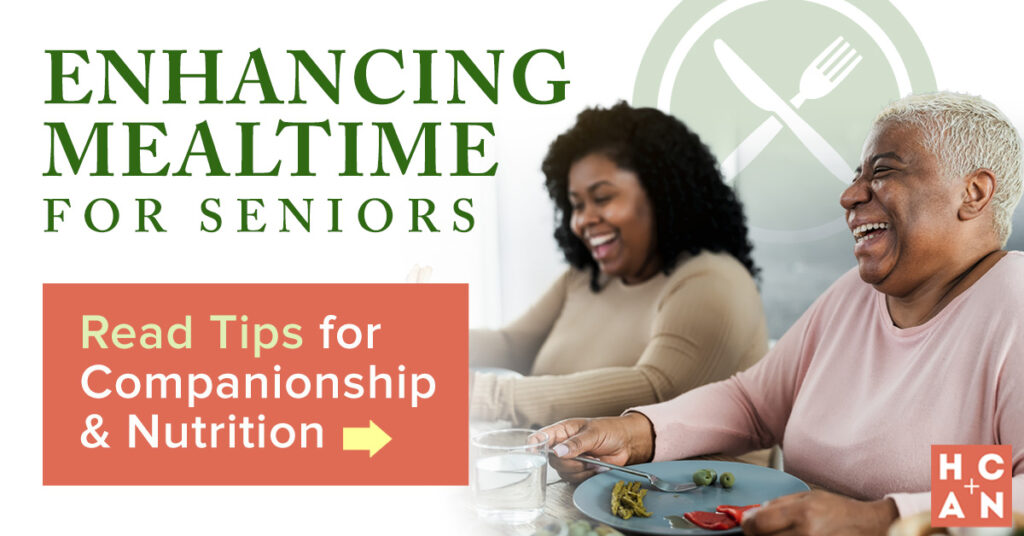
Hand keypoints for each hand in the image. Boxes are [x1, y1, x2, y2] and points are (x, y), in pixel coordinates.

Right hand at [536, 413, 654, 482]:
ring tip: (595, 460)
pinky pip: (574, 478)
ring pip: (563, 471)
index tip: (536, 454)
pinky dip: (586, 475)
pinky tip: (596, 466)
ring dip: (580, 469)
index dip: (534, 446)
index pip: (540, 437)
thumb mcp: (593, 433)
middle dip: (569, 462)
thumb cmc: (610, 430)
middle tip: (585, 457)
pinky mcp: (579, 470)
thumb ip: (575, 443)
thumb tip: (558, 451)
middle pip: (551, 460)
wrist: (627, 443)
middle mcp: (563, 446)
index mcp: (562, 431)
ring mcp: (571, 459)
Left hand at [742, 491, 897, 534]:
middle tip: (762, 529)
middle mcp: (807, 533)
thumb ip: (780, 503)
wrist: (871, 526)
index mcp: (803, 513)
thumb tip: (754, 513)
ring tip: (782, 532)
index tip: (748, 523)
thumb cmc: (842, 511)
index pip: (760, 523)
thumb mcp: (810, 497)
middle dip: (758, 533)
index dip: (748, 524)